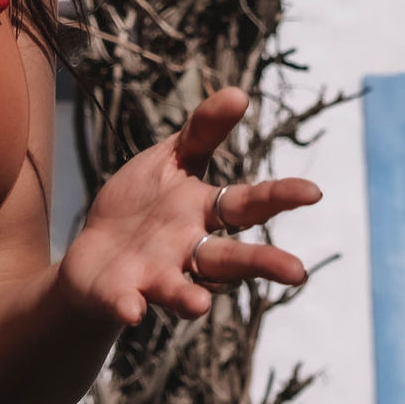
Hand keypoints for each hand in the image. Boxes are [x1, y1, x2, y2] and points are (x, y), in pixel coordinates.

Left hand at [60, 86, 319, 328]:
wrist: (91, 253)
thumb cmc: (141, 205)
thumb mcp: (170, 159)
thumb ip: (203, 130)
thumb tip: (240, 93)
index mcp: (202, 212)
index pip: (247, 204)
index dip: (280, 197)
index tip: (314, 192)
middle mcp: (187, 249)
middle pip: (229, 258)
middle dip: (262, 264)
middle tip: (298, 273)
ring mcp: (155, 275)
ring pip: (181, 289)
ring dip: (189, 297)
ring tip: (199, 305)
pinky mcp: (120, 294)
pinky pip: (126, 302)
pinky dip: (129, 306)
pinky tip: (133, 310)